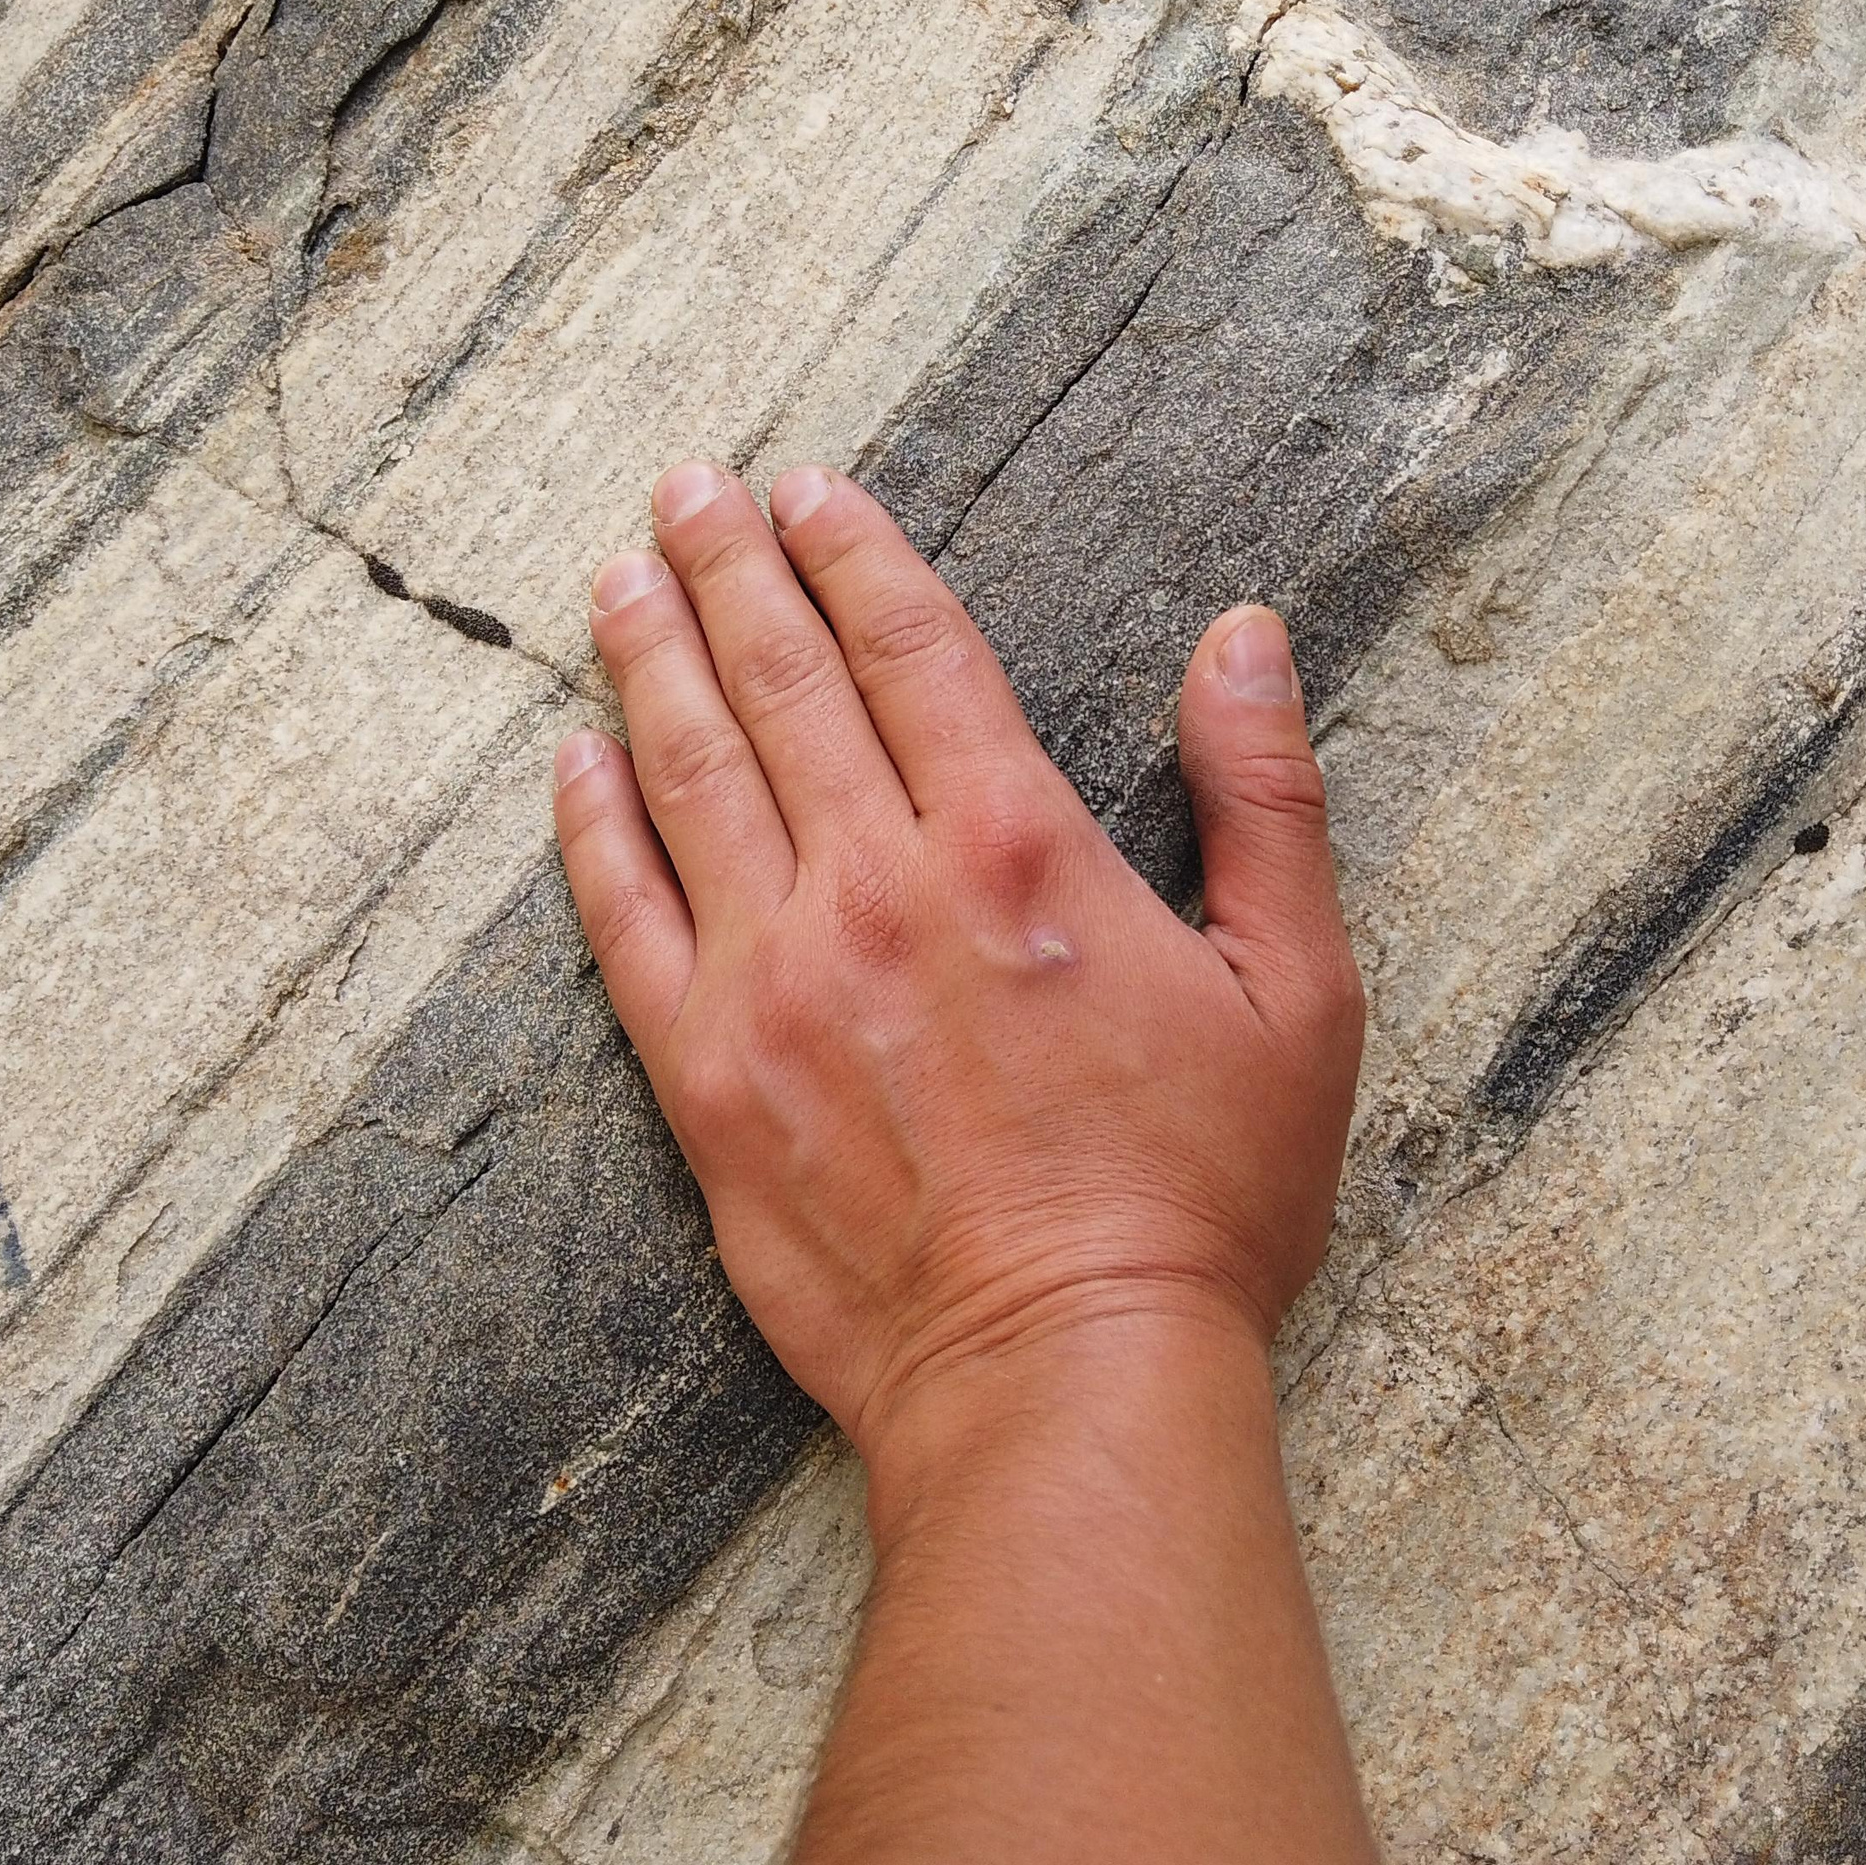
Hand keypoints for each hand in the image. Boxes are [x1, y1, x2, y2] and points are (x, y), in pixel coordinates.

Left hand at [550, 461, 1365, 1476]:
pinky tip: (569, 760)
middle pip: (782, 682)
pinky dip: (591, 829)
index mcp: (1014, 848)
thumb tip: (1242, 640)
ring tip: (619, 575)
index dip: (854, 553)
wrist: (1061, 1377)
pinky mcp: (706, 1077)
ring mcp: (773, 979)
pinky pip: (624, 920)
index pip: (911, 649)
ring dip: (652, 660)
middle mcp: (875, 887)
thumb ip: (1264, 800)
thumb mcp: (1296, 991)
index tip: (808, 487)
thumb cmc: (1196, 1194)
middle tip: (687, 488)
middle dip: (731, 569)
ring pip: (691, 774)